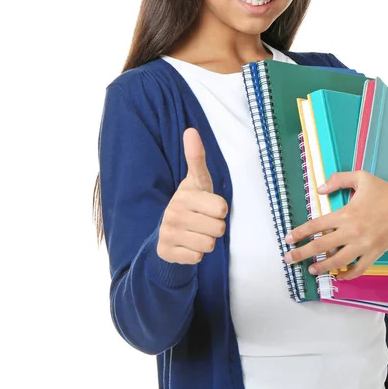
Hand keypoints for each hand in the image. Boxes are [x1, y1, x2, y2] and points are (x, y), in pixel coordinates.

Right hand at [157, 128, 227, 263]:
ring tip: (196, 232)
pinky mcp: (166, 251)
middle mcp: (174, 213)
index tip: (209, 205)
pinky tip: (188, 244)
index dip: (220, 210)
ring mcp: (168, 233)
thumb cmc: (192, 202)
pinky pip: (197, 258)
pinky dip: (196, 254)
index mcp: (185, 195)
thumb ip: (196, 157)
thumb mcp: (198, 180)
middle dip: (215, 228)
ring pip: (209, 245)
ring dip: (207, 241)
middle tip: (203, 221)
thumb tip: (191, 130)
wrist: (169, 230)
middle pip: (218, 229)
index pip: (222, 209)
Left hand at [283, 171, 387, 279]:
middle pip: (321, 247)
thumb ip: (338, 180)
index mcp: (346, 214)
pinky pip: (359, 269)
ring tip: (311, 270)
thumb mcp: (361, 177)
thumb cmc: (384, 191)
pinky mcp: (375, 253)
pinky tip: (338, 276)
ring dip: (322, 267)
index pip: (316, 226)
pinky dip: (347, 275)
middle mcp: (352, 232)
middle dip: (301, 254)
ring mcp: (364, 245)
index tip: (288, 239)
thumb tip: (319, 189)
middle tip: (288, 259)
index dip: (300, 233)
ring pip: (338, 262)